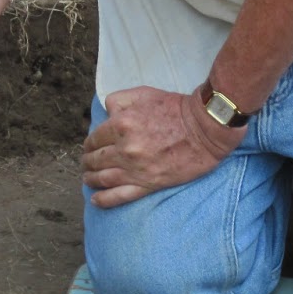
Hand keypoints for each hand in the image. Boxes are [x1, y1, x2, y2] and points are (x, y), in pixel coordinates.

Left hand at [81, 85, 244, 207]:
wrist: (205, 129)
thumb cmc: (175, 109)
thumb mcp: (143, 93)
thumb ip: (118, 101)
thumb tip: (106, 114)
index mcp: (121, 125)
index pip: (94, 139)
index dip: (89, 144)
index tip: (90, 148)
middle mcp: (125, 149)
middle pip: (95, 160)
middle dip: (87, 162)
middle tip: (87, 163)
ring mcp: (136, 169)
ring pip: (103, 179)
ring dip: (90, 179)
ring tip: (87, 179)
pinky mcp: (148, 184)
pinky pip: (119, 196)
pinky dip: (104, 199)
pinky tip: (95, 199)